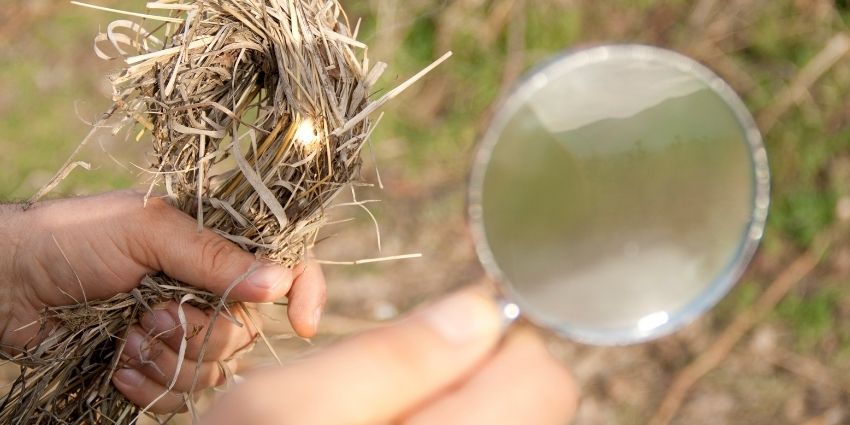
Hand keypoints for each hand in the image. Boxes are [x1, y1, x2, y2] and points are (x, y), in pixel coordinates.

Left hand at [0, 190, 326, 411]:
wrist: (9, 282)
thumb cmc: (73, 238)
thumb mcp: (147, 231)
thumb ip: (214, 256)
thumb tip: (280, 282)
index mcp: (215, 250)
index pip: (284, 268)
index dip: (306, 293)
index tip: (303, 324)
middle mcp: (207, 292)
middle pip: (248, 333)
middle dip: (202, 334)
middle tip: (154, 314)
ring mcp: (181, 332)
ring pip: (214, 371)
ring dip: (170, 362)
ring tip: (128, 338)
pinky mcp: (154, 366)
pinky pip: (179, 397)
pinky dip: (149, 388)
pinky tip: (117, 364)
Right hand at [201, 287, 577, 424]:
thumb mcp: (284, 406)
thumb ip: (391, 355)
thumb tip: (481, 308)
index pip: (543, 378)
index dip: (494, 338)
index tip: (442, 336)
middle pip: (537, 403)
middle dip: (476, 373)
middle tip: (399, 387)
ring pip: (513, 421)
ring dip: (462, 405)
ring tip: (385, 419)